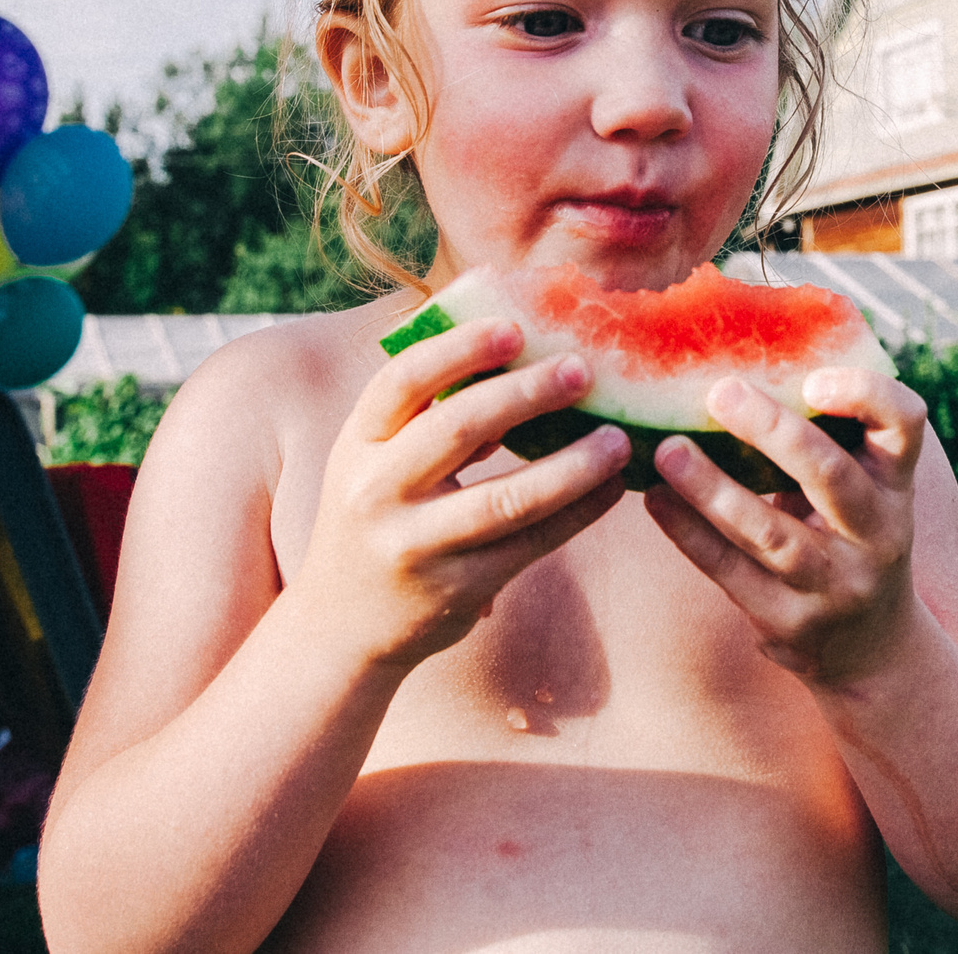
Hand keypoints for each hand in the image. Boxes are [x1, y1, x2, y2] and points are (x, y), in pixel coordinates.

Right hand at [292, 318, 628, 669]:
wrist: (340, 629)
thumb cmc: (378, 518)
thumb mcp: (378, 462)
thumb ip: (430, 418)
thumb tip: (523, 364)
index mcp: (357, 444)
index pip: (404, 381)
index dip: (459, 349)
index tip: (514, 329)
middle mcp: (377, 491)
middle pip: (458, 428)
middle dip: (526, 393)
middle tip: (581, 370)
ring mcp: (417, 544)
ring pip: (507, 498)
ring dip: (572, 465)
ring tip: (617, 439)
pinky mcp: (458, 588)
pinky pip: (530, 542)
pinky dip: (577, 512)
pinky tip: (610, 487)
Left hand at [642, 367, 928, 684]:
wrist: (874, 652)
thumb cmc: (851, 535)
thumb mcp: (866, 487)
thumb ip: (829, 433)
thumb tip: (743, 342)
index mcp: (896, 482)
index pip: (906, 423)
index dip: (866, 394)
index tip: (814, 378)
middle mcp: (877, 532)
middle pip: (831, 475)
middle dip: (774, 431)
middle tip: (719, 393)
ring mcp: (835, 584)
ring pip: (770, 534)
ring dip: (712, 489)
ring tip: (665, 453)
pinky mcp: (790, 624)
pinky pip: (731, 575)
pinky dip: (689, 534)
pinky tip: (654, 501)